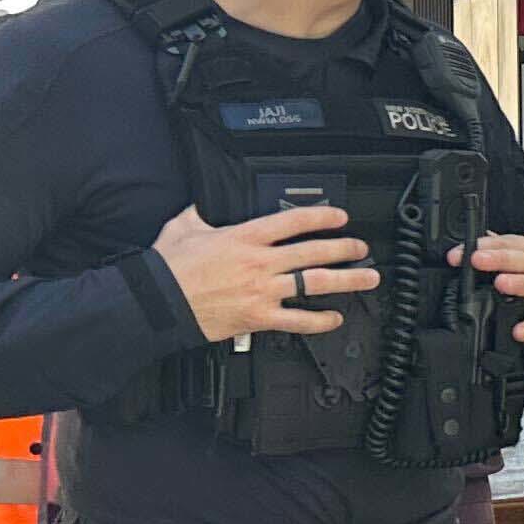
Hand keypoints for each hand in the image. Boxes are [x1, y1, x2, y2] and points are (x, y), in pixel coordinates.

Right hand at [153, 203, 377, 340]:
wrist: (156, 304)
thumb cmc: (167, 269)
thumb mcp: (183, 227)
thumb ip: (201, 213)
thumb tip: (205, 203)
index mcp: (244, 237)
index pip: (293, 221)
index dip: (322, 216)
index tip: (339, 217)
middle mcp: (259, 263)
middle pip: (314, 252)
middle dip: (345, 248)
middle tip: (362, 248)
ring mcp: (262, 291)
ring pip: (315, 283)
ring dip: (347, 280)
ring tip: (368, 278)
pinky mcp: (258, 317)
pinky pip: (297, 320)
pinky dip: (320, 321)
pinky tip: (335, 318)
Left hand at [456, 231, 523, 344]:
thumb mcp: (516, 258)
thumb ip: (491, 251)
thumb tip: (460, 248)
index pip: (504, 243)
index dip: (482, 246)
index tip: (458, 254)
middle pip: (520, 259)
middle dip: (498, 258)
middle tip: (478, 260)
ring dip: (518, 283)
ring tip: (501, 284)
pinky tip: (518, 331)